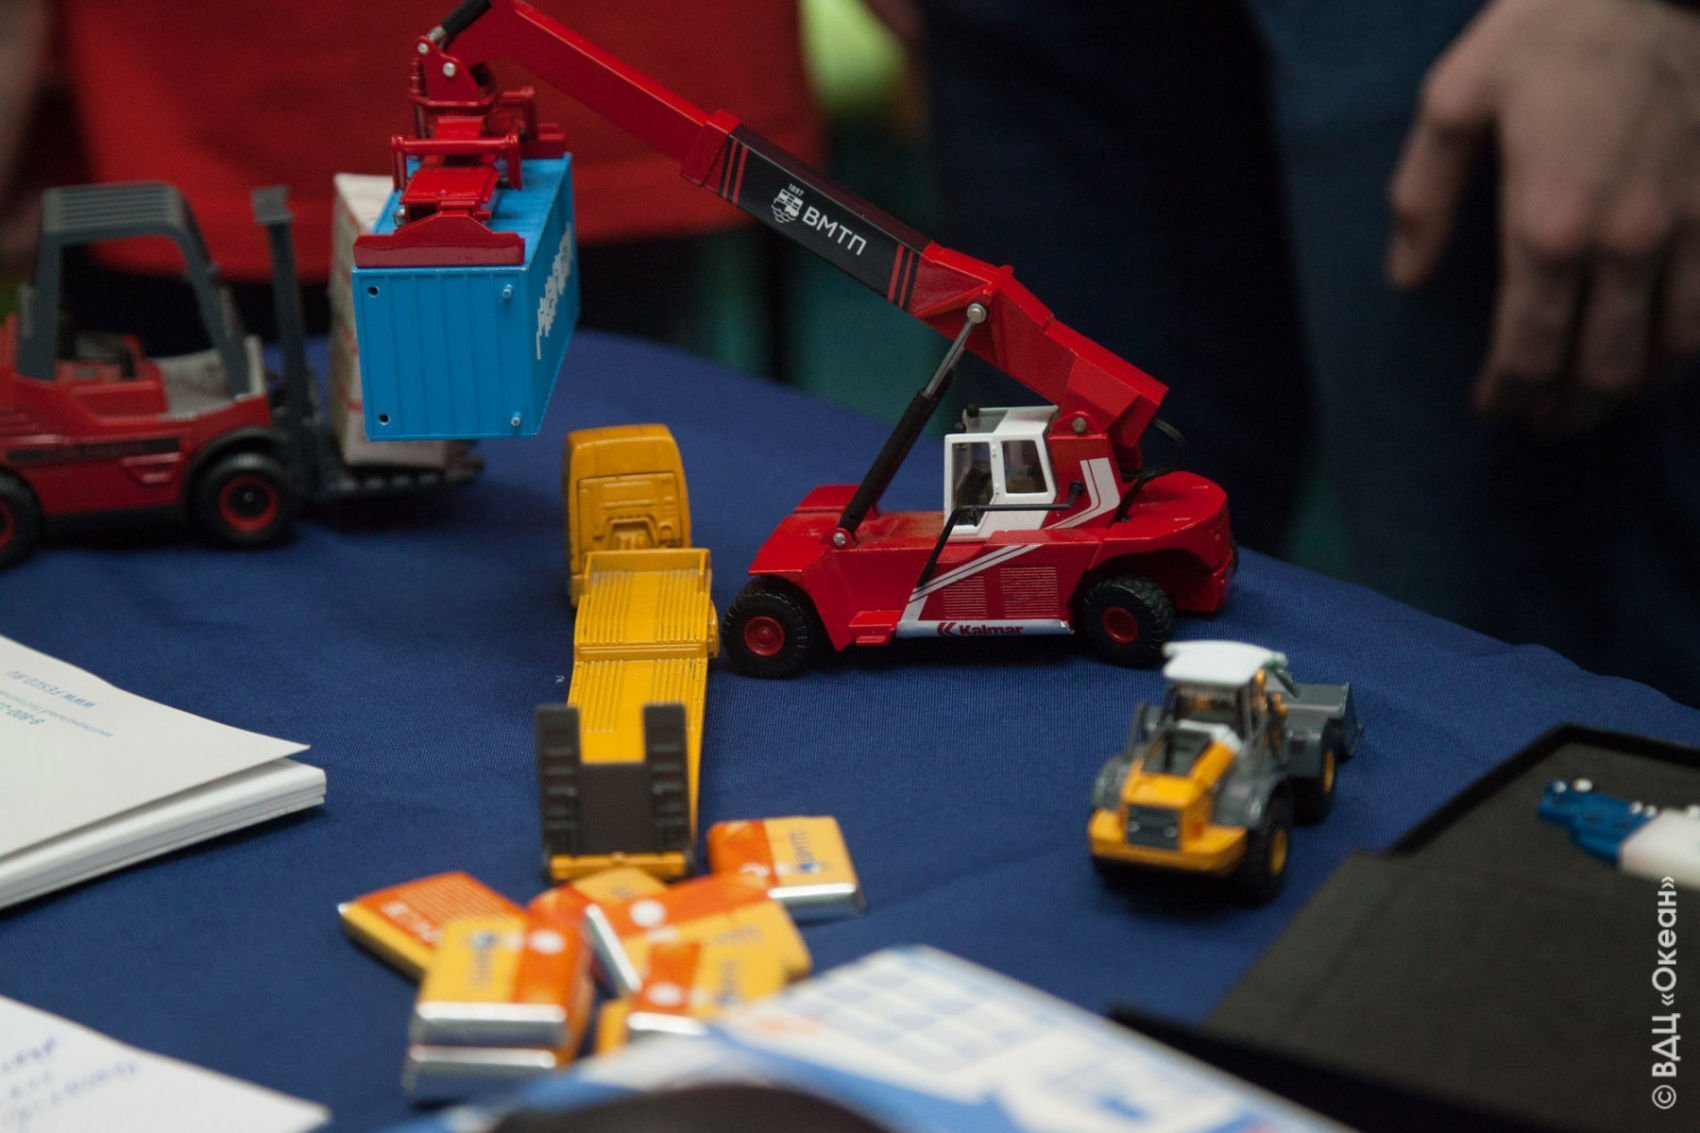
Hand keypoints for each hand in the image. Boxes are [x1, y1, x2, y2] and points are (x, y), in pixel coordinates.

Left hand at [1387, 0, 1699, 432]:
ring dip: (1632, 390)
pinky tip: (1663, 354)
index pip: (1528, 352)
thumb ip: (1423, 198)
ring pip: (1673, 351)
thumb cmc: (1546, 31)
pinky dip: (1689, 347)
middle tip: (1542, 425)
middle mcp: (1626, 244)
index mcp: (1547, 227)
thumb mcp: (1454, 103)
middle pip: (1604, 371)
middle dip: (1569, 412)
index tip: (1490, 410)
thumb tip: (1405, 277)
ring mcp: (1692, 227)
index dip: (1506, 395)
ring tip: (1598, 399)